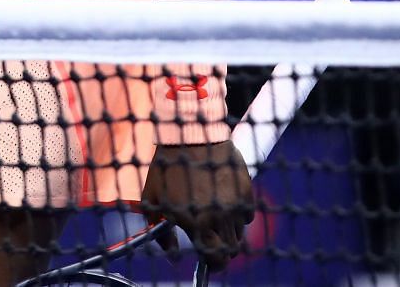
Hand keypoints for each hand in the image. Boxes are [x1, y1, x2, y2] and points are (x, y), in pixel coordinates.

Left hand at [141, 139, 254, 268]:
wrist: (189, 135)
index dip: (213, 264)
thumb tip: (171, 256)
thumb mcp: (153, 200)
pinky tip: (224, 202)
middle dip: (221, 249)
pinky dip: (238, 215)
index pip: (215, 259)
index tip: (208, 262)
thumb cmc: (166, 167)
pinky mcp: (246, 192)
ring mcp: (235, 205)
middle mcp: (220, 218)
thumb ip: (160, 232)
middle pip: (231, 250)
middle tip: (211, 240)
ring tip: (213, 216)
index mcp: (196, 223)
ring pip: (239, 233)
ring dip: (228, 232)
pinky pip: (246, 214)